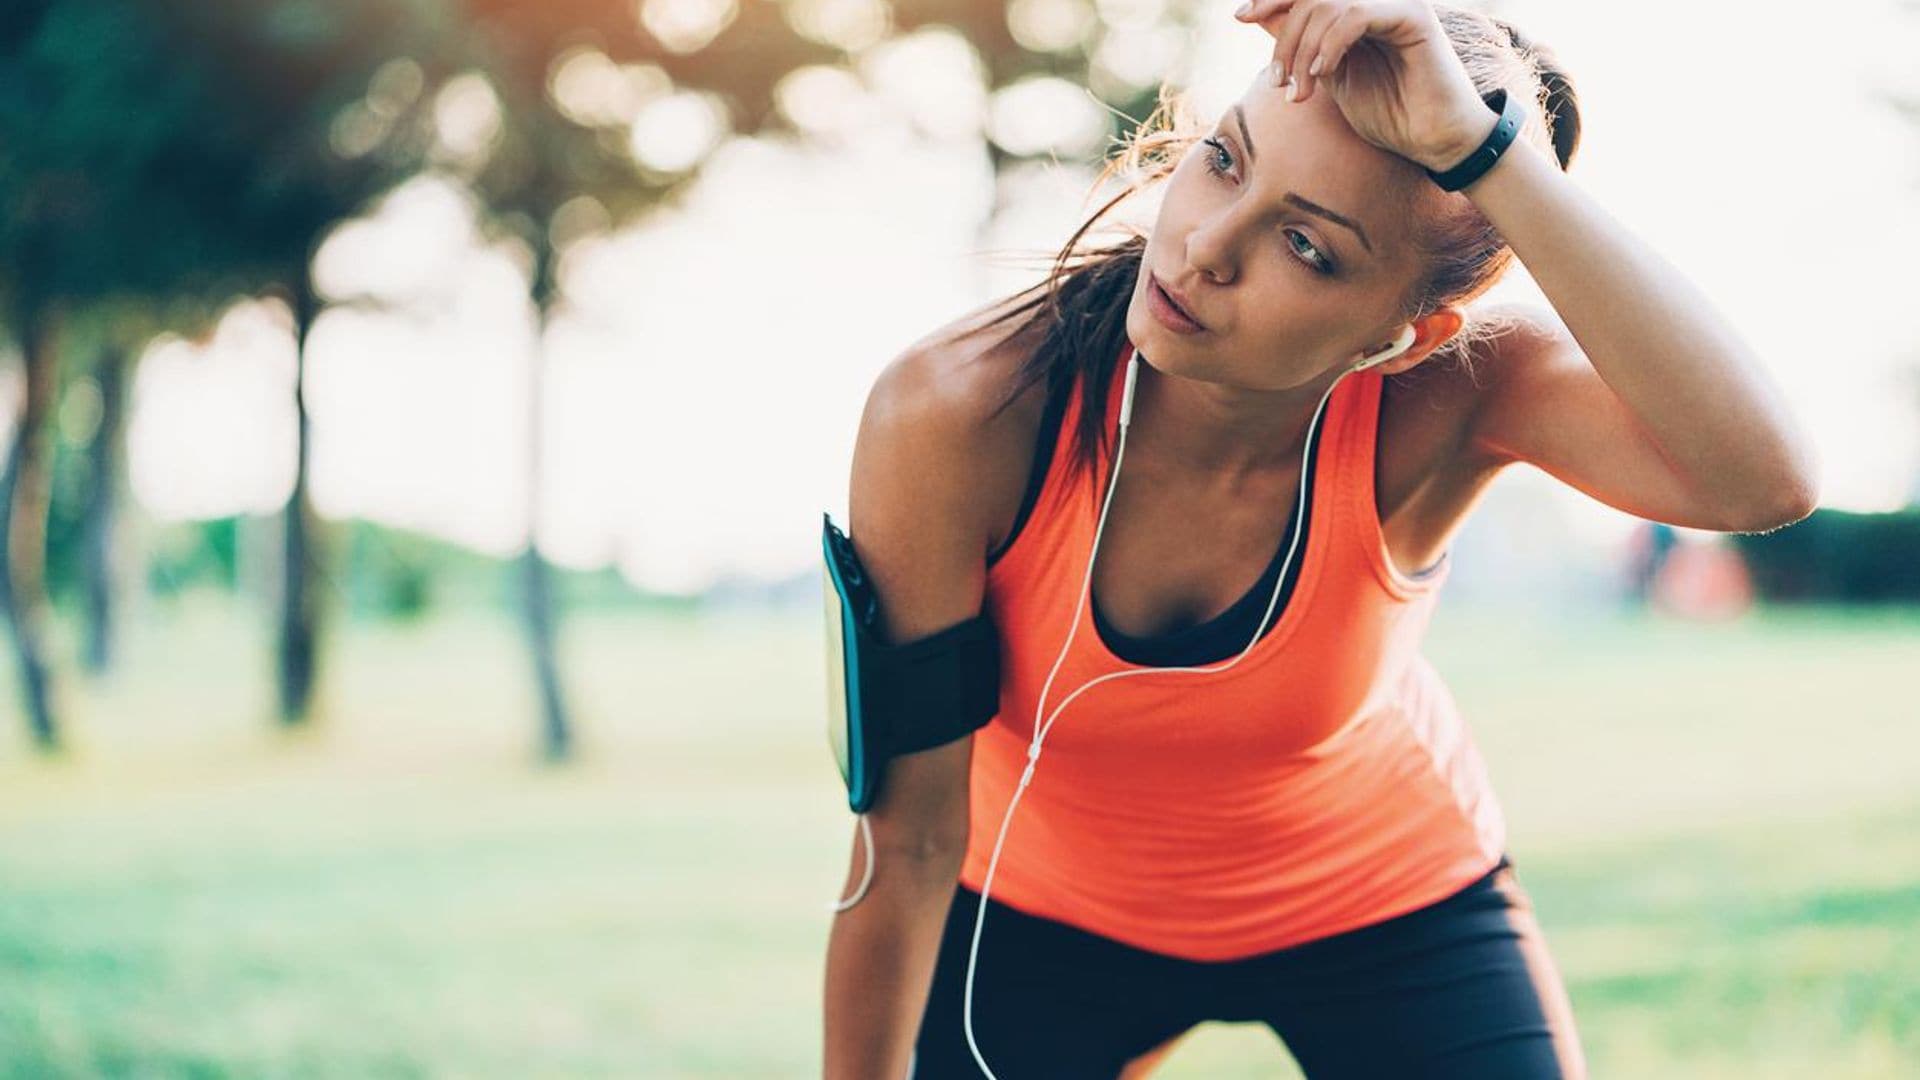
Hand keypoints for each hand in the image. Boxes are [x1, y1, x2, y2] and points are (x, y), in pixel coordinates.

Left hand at [1233, 0, 1500, 172]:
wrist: (1430, 141)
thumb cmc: (1387, 113)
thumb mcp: (1327, 75)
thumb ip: (1299, 43)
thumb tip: (1256, 15)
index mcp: (1357, 9)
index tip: (1242, 17)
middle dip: (1285, 39)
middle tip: (1278, 82)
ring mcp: (1396, 2)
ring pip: (1326, 4)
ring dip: (1303, 51)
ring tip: (1299, 91)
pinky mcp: (1412, 15)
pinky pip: (1355, 15)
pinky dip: (1330, 45)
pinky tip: (1323, 76)